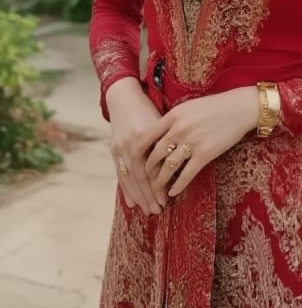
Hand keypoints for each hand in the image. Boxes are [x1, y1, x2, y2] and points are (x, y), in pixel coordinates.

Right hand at [106, 77, 166, 215]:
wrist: (125, 97)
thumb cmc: (149, 108)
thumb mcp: (162, 121)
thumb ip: (169, 140)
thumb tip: (183, 162)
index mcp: (148, 135)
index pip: (154, 166)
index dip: (160, 184)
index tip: (169, 198)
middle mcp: (134, 142)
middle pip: (142, 175)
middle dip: (150, 195)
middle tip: (159, 210)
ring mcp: (121, 147)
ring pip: (130, 177)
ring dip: (139, 196)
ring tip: (148, 210)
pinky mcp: (114, 149)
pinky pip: (120, 173)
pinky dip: (126, 189)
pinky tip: (132, 202)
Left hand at [143, 86, 259, 197]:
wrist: (239, 108)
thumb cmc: (214, 106)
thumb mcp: (188, 107)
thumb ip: (172, 119)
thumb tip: (158, 135)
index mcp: (172, 116)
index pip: (146, 137)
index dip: (138, 153)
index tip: (135, 163)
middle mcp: (178, 129)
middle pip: (154, 155)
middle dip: (148, 171)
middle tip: (145, 180)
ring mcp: (191, 142)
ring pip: (168, 167)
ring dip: (160, 182)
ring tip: (157, 190)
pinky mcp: (205, 153)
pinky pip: (186, 174)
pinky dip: (177, 186)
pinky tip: (173, 192)